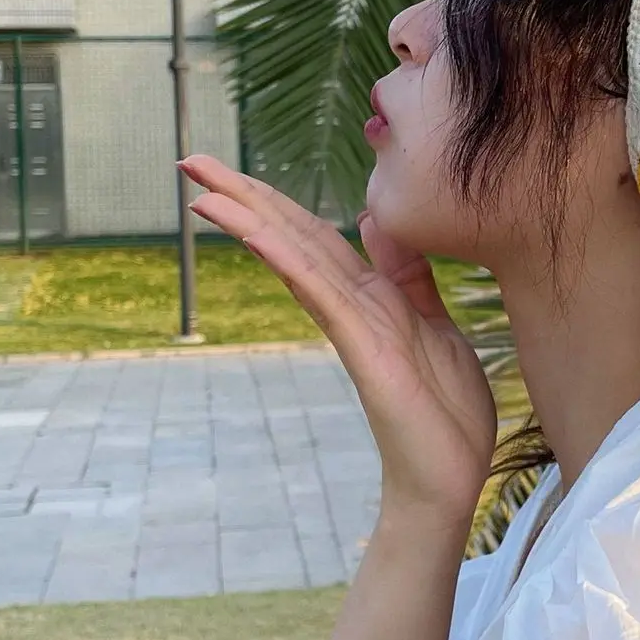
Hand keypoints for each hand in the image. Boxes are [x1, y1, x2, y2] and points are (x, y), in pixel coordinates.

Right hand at [180, 157, 496, 524]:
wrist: (451, 479)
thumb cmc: (445, 414)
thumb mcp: (436, 327)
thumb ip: (409, 277)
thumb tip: (376, 226)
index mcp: (371, 297)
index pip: (313, 235)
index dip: (274, 199)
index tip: (232, 170)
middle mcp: (351, 307)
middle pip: (290, 238)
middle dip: (243, 197)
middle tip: (188, 161)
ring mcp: (352, 328)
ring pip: (295, 260)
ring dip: (249, 221)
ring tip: (201, 189)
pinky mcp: (363, 351)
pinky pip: (322, 297)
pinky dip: (288, 262)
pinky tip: (257, 234)